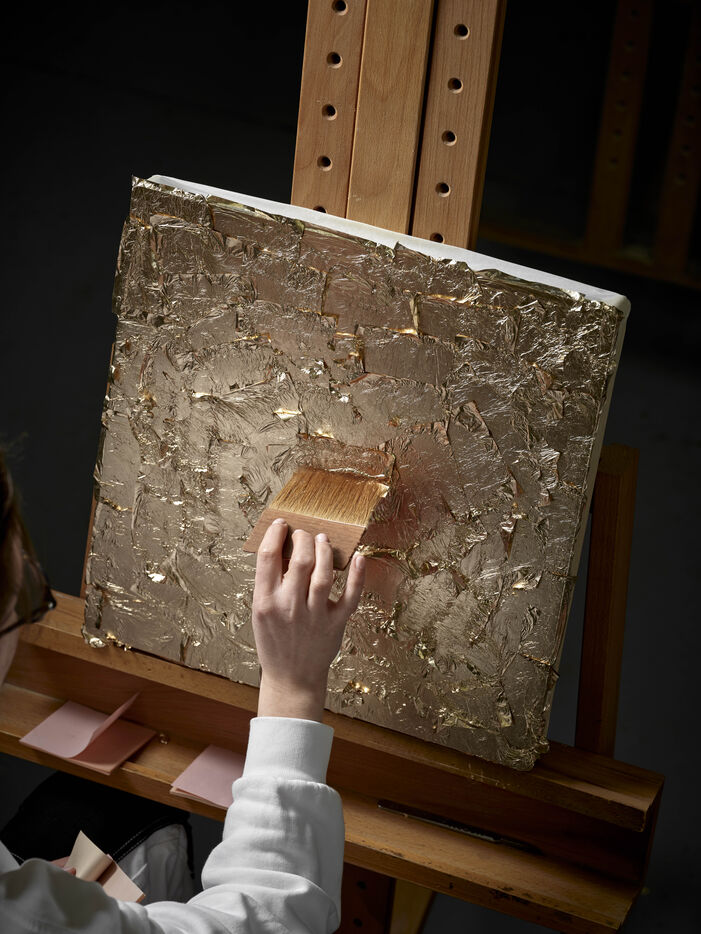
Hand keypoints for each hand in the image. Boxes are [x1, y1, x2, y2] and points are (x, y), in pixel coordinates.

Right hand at [252, 519, 365, 720]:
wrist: (292, 678)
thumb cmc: (275, 642)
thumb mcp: (260, 613)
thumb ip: (269, 584)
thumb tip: (283, 548)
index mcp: (265, 602)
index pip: (267, 557)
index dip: (275, 534)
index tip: (281, 524)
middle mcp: (289, 607)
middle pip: (300, 560)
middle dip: (304, 539)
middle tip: (305, 534)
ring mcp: (314, 616)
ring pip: (323, 573)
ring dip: (324, 550)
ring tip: (323, 539)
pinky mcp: (336, 624)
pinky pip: (350, 596)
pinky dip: (357, 576)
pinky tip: (358, 557)